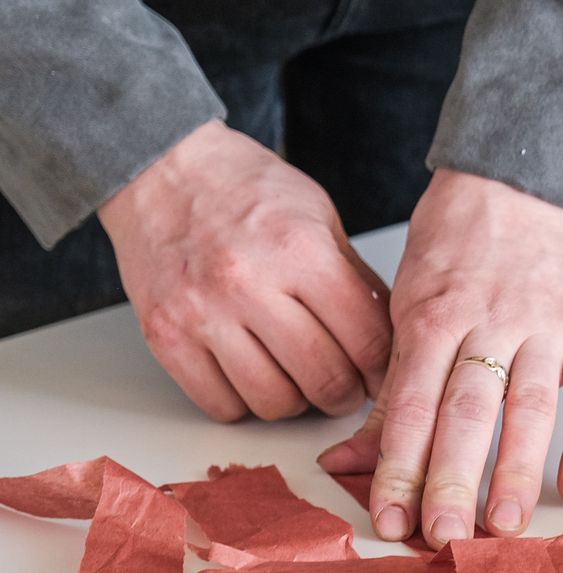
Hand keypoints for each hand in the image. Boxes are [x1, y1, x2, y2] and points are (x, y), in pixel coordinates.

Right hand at [98, 120, 392, 420]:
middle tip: (345, 386)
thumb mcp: (320, 218)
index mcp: (302, 252)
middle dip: (345, 395)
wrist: (163, 169)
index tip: (384, 377)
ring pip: (273, 401)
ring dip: (295, 402)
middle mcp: (251, 285)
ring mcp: (204, 314)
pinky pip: (220, 404)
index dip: (384, 371)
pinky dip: (244, 403)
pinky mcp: (165, 337)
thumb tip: (388, 340)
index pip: (367, 341)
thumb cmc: (247, 189)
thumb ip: (354, 280)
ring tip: (298, 378)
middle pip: (324, 379)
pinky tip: (252, 375)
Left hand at [316, 168, 562, 547]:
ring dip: (517, 470)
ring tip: (505, 523)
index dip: (400, 466)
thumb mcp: (407, 303)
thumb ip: (391, 389)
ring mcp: (545, 325)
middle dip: (453, 478)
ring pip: (530, 407)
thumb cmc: (457, 244)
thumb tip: (346, 459)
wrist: (520, 181)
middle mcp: (489, 321)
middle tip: (444, 533)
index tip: (391, 516)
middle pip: (467, 411)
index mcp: (434, 316)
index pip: (412, 405)